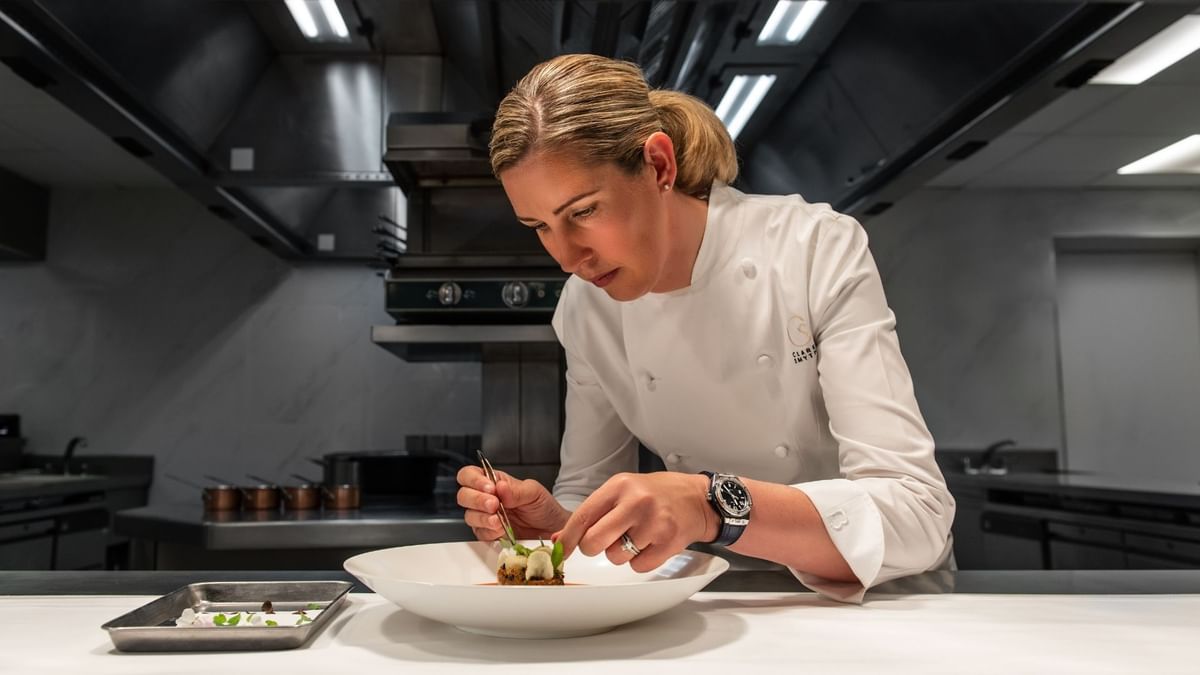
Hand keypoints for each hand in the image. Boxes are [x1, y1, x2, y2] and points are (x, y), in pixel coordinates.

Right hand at [456, 465, 570, 541]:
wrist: (552, 530)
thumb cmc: (543, 507)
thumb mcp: (534, 492)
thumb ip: (516, 490)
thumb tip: (500, 487)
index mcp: (494, 482)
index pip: (470, 475)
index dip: (474, 480)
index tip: (489, 488)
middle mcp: (486, 498)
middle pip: (464, 495)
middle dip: (477, 499)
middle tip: (494, 504)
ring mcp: (485, 517)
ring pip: (468, 515)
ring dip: (482, 517)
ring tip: (499, 520)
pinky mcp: (489, 534)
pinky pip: (479, 533)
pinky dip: (488, 531)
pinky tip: (500, 530)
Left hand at [553, 472, 718, 572]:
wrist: (696, 498)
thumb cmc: (656, 494)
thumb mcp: (623, 490)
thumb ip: (594, 511)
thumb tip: (560, 537)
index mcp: (620, 486)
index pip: (583, 516)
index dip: (568, 537)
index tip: (560, 549)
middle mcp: (636, 502)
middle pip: (594, 542)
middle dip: (594, 548)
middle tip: (605, 541)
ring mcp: (653, 523)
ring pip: (616, 557)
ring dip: (621, 553)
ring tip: (636, 536)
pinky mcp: (668, 542)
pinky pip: (638, 566)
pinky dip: (640, 561)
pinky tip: (650, 544)